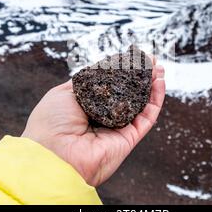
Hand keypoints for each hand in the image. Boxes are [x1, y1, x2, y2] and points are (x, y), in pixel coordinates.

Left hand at [21, 58, 164, 186]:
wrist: (53, 155)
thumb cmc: (52, 123)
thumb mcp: (65, 92)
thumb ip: (87, 79)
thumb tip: (104, 67)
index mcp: (86, 104)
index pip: (110, 84)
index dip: (123, 69)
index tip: (134, 56)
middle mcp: (102, 116)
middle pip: (127, 93)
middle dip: (141, 76)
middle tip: (151, 60)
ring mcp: (117, 127)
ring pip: (140, 104)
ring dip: (151, 85)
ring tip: (159, 68)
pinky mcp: (128, 138)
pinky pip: (146, 118)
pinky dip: (155, 101)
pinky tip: (159, 83)